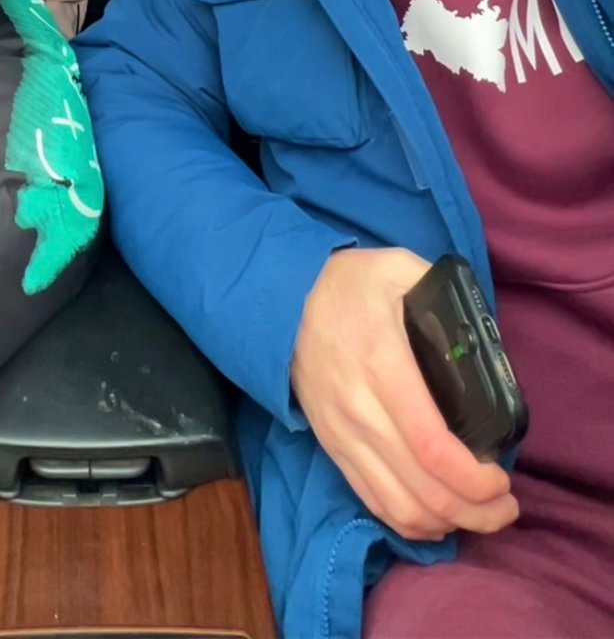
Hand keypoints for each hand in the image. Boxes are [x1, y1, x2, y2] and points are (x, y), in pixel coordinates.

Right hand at [291, 248, 518, 542]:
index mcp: (383, 364)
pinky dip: (410, 522)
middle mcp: (360, 410)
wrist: (283, 299)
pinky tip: (438, 517)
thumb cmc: (351, 283)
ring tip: (481, 516)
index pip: (431, 445)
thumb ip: (444, 293)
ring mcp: (343, 435)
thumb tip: (484, 333)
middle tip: (506, 507)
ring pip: (398, 506)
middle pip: (422, 487)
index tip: (503, 479)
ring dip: (447, 523)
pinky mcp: (333, 448)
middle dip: (474, 511)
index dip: (473, 477)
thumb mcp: (401, 267)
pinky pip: (373, 502)